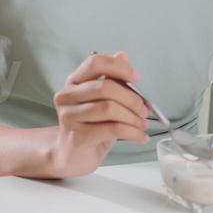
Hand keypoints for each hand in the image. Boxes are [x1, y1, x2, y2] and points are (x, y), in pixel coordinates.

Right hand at [44, 51, 149, 176]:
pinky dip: (133, 132)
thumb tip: (123, 55)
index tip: (136, 77)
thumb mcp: (104, 101)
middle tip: (144, 109)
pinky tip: (140, 136)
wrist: (72, 157)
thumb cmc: (91, 126)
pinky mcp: (76, 137)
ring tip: (142, 125)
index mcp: (74, 81)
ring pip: (109, 109)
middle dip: (132, 98)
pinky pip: (112, 129)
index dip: (119, 67)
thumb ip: (113, 79)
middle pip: (105, 87)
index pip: (95, 62)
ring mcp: (68, 117)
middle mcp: (67, 96)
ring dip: (133, 118)